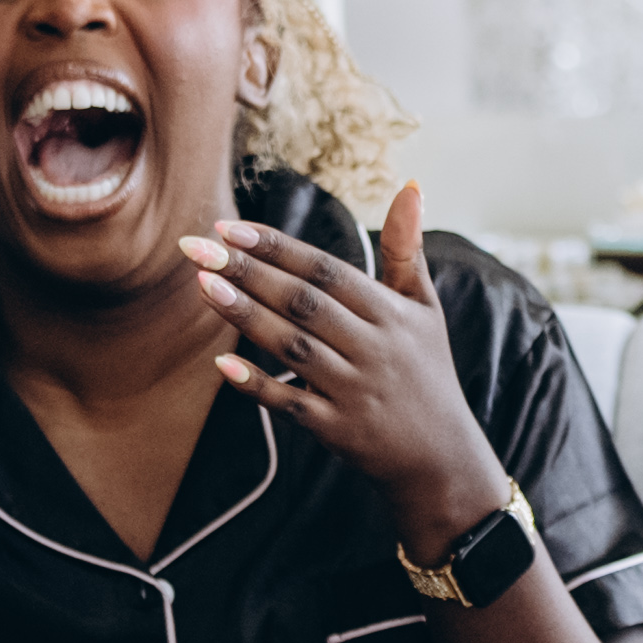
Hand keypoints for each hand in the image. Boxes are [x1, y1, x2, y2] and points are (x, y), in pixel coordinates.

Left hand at [197, 189, 518, 547]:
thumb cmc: (428, 371)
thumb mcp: (425, 307)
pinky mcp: (338, 429)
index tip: (232, 228)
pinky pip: (291, 404)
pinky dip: (258, 386)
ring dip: (247, 316)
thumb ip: (407, 248)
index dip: (278, 248)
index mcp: (390, 313)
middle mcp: (373, 348)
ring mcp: (354, 390)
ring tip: (204, 286)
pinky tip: (222, 364)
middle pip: (303, 303)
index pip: (327, 270)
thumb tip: (410, 185)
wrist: (443, 457)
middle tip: (199, 248)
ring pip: (293, 348)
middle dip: (248, 273)